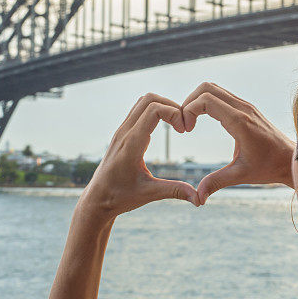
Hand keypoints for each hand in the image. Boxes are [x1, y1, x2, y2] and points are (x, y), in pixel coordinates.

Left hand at [79, 93, 199, 218]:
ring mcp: (121, 131)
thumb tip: (200, 199)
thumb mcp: (149, 194)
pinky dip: (155, 111)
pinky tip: (165, 127)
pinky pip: (139, 110)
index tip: (184, 131)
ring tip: (176, 124)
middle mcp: (124, 133)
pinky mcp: (122, 133)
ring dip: (163, 106)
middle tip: (184, 125)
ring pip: (143, 101)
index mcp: (131, 145)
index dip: (174, 113)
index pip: (153, 110)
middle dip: (171, 106)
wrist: (97, 199)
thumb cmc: (121, 197)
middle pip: (149, 99)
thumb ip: (175, 191)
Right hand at [181, 82, 294, 203]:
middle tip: (184, 124)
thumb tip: (197, 198)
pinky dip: (206, 103)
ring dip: (197, 101)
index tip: (186, 130)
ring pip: (213, 88)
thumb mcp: (241, 176)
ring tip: (190, 122)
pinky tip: (202, 121)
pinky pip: (221, 95)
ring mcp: (245, 106)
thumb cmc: (269, 167)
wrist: (292, 159)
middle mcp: (243, 108)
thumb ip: (217, 183)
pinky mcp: (246, 108)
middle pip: (206, 88)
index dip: (188, 111)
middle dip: (189, 102)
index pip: (206, 100)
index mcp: (240, 122)